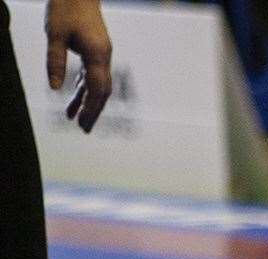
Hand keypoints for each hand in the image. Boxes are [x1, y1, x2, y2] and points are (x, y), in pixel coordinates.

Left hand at [45, 0, 111, 131]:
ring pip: (96, 85)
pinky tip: (72, 98)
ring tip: (74, 119)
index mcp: (98, 55)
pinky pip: (91, 75)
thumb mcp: (55, 35)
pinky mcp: (94, 51)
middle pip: (102, 91)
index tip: (83, 123)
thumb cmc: (66, 9)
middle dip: (94, 111)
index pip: (97, 88)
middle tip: (85, 130)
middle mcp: (103, 57)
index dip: (91, 107)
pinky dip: (83, 88)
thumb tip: (55, 88)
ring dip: (87, 102)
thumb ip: (55, 61)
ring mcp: (100, 54)